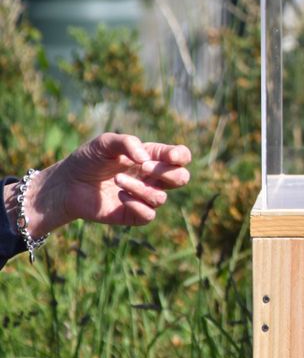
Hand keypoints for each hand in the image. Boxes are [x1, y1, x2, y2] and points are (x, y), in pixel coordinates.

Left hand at [26, 133, 191, 236]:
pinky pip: (148, 214)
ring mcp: (144, 197)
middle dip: (166, 173)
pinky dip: (136, 205)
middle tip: (144, 167)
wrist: (66, 184)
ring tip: (117, 180)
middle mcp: (152, 178)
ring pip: (161, 198)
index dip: (181, 156)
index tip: (169, 155)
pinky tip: (120, 197)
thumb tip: (146, 160)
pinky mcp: (133, 214)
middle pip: (181, 178)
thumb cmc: (87, 160)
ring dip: (140, 188)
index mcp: (151, 157)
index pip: (180, 157)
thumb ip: (128, 143)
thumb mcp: (105, 142)